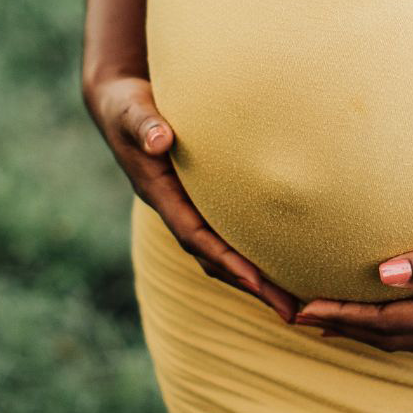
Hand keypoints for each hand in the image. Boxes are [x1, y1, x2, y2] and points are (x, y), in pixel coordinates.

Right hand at [84, 75, 300, 322]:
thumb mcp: (131, 111)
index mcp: (158, 193)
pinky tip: (283, 258)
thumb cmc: (127, 105)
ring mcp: (186, 205)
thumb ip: (144, 125)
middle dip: (250, 285)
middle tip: (291, 310)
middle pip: (212, 258)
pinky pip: (226, 232)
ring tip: (295, 301)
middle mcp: (174, 207)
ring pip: (220, 251)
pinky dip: (251, 250)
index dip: (223, 259)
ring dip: (255, 277)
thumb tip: (159, 141)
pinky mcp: (199, 196)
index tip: (255, 281)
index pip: (193, 236)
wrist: (118, 102)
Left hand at [290, 215, 412, 351]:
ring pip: (401, 335)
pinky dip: (393, 324)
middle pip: (384, 335)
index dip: (338, 316)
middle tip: (297, 316)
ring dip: (364, 329)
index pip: (381, 321)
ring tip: (331, 320)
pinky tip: (390, 312)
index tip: (298, 309)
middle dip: (340, 327)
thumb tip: (381, 274)